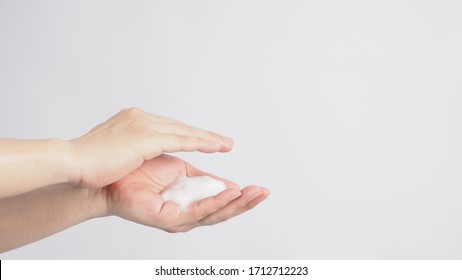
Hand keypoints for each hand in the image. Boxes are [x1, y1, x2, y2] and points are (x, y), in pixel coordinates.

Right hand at [69, 108, 233, 187]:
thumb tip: (136, 154)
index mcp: (133, 119)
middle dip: (203, 135)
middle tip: (224, 141)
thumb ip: (129, 148)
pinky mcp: (144, 138)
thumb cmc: (87, 164)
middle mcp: (140, 117)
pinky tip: (214, 148)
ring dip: (207, 139)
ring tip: (226, 145)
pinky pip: (180, 140)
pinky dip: (199, 143)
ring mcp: (142, 125)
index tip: (204, 140)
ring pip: (184, 132)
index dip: (188, 134)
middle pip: (180, 126)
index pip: (168, 127)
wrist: (69, 162)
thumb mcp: (113, 151)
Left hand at [104, 154, 269, 232]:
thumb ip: (202, 175)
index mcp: (190, 201)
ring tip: (255, 194)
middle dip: (247, 202)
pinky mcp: (168, 218)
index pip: (221, 201)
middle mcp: (186, 212)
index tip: (260, 188)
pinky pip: (197, 212)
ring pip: (214, 214)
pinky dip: (216, 203)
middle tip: (264, 192)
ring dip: (237, 204)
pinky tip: (231, 194)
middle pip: (222, 210)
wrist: (108, 174)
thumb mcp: (180, 168)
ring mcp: (177, 217)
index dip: (241, 196)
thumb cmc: (137, 169)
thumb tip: (224, 179)